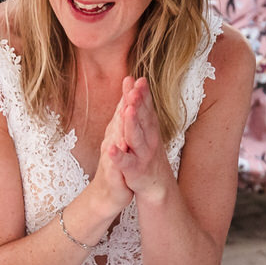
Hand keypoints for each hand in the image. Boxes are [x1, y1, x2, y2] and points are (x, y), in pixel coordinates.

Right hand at [89, 87, 136, 215]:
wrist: (107, 195)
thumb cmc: (117, 167)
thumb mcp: (122, 142)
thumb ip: (123, 123)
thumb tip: (127, 103)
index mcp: (118, 133)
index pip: (123, 111)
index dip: (129, 94)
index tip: (134, 77)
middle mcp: (113, 141)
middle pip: (119, 119)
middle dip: (126, 102)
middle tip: (131, 84)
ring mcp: (111, 156)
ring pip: (116, 138)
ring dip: (120, 124)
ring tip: (125, 109)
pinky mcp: (112, 173)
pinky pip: (113, 164)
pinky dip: (114, 156)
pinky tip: (112, 148)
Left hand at [112, 77, 171, 204]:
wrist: (155, 185)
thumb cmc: (146, 154)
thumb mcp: (144, 130)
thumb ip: (141, 109)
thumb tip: (134, 83)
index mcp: (150, 129)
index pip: (146, 107)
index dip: (143, 94)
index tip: (139, 79)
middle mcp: (149, 139)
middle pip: (143, 118)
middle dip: (139, 102)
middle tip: (136, 87)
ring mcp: (142, 155)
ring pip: (136, 137)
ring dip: (131, 123)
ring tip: (127, 110)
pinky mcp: (134, 170)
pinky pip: (125, 162)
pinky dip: (118, 156)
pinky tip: (110, 149)